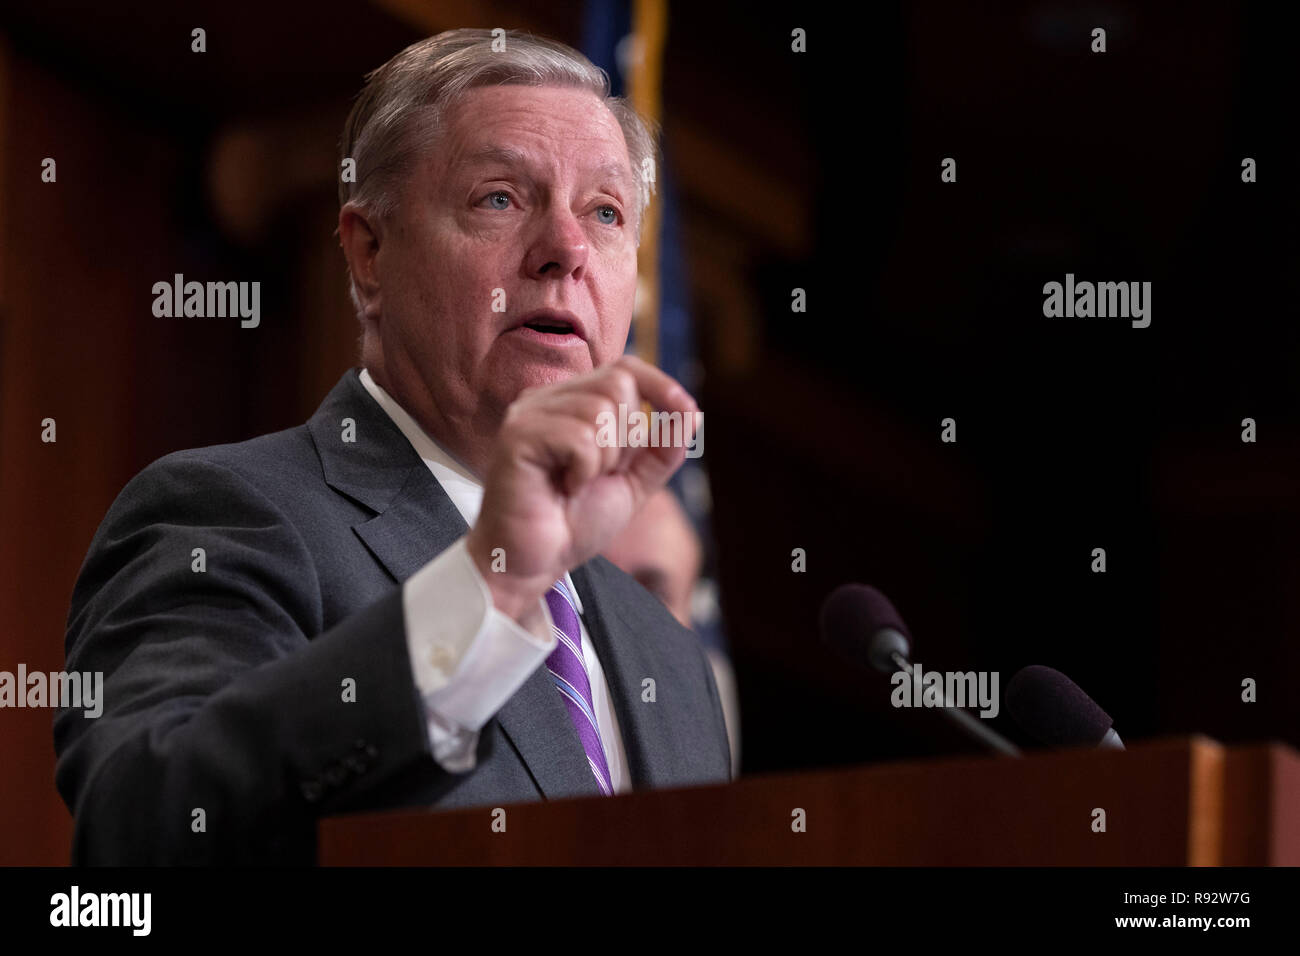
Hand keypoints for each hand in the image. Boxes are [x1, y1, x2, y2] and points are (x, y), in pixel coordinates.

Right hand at [465, 355, 698, 622]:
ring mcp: (529, 414)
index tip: (685, 409)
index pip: (624, 368)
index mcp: (570, 403)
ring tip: (575, 483)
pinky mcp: (518, 435)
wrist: (533, 563)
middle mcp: (546, 399)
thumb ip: (661, 450)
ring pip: (601, 410)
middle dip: (625, 437)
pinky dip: (584, 469)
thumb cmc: (574, 523)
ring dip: (603, 459)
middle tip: (597, 474)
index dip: (660, 384)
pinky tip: (562, 487)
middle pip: (617, 383)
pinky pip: (581, 437)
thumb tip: (691, 413)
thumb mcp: (633, 483)